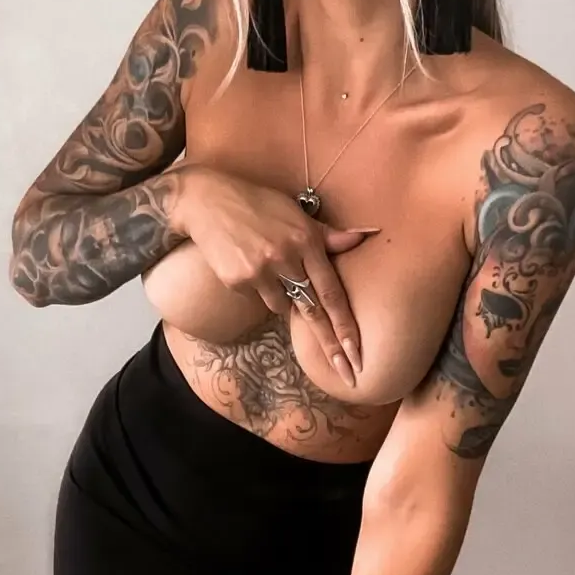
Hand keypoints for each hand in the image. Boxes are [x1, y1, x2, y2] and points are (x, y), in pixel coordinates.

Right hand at [176, 166, 375, 383]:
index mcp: (306, 240)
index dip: (346, 325)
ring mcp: (260, 270)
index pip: (332, 291)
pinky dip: (256, 287)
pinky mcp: (238, 280)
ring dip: (281, 296)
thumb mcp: (297, 214)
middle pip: (314, 311)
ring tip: (267, 265)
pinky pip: (256, 298)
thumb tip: (367, 235)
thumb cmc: (258, 204)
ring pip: (281, 305)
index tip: (358, 352)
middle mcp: (286, 257)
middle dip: (331, 345)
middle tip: (348, 373)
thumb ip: (330, 235)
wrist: (207, 201)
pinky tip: (246, 263)